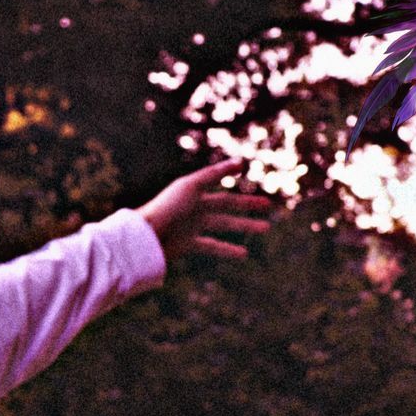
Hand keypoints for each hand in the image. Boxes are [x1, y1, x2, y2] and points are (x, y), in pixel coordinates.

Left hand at [136, 158, 273, 261]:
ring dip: (245, 226)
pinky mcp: (189, 243)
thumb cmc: (167, 208)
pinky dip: (228, 249)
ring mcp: (193, 225)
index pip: (217, 178)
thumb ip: (215, 173)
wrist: (147, 237)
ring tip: (265, 227)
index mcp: (193, 189)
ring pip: (225, 224)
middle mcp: (195, 206)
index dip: (229, 171)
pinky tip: (244, 253)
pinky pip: (213, 245)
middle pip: (227, 204)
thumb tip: (241, 162)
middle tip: (268, 205)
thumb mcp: (191, 187)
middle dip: (248, 205)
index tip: (244, 167)